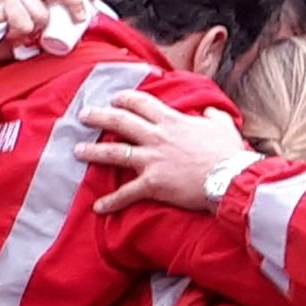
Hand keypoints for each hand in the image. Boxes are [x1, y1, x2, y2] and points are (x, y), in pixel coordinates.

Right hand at [0, 0, 105, 60]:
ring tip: (17, 33)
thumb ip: (48, 26)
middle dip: (74, 2)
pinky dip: (20, 33)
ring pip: (42, 14)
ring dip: (35, 30)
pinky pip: (25, 23)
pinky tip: (7, 32)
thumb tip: (74, 33)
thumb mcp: (29, 28)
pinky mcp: (2, 0)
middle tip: (79, 19)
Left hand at [76, 91, 246, 212]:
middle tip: (83, 115)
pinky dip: (111, 201)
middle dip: (99, 116)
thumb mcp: (224, 126)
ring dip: (93, 152)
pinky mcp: (152, 184)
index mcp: (172, 121)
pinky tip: (98, 207)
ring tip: (77, 151)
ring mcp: (152, 160)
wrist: (229, 178)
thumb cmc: (228, 153)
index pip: (141, 103)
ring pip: (114, 152)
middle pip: (120, 121)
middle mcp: (157, 137)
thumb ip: (214, 117)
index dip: (125, 98)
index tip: (114, 98)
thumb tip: (210, 113)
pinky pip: (126, 192)